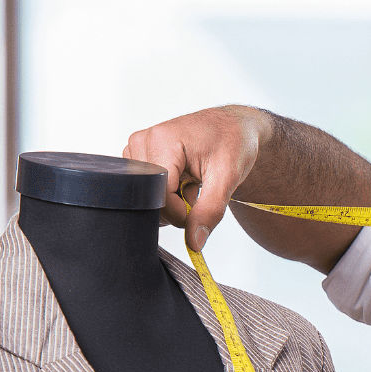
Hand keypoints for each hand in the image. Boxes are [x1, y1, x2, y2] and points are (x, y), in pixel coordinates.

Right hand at [124, 105, 272, 249]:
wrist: (233, 128)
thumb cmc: (232, 143)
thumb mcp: (227, 178)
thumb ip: (209, 212)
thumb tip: (194, 243)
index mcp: (162, 141)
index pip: (160, 198)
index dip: (181, 213)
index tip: (202, 207)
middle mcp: (143, 142)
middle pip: (152, 200)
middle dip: (177, 206)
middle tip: (198, 189)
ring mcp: (138, 150)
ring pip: (149, 199)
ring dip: (174, 201)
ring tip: (191, 181)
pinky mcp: (139, 158)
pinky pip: (149, 192)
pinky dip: (169, 195)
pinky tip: (183, 180)